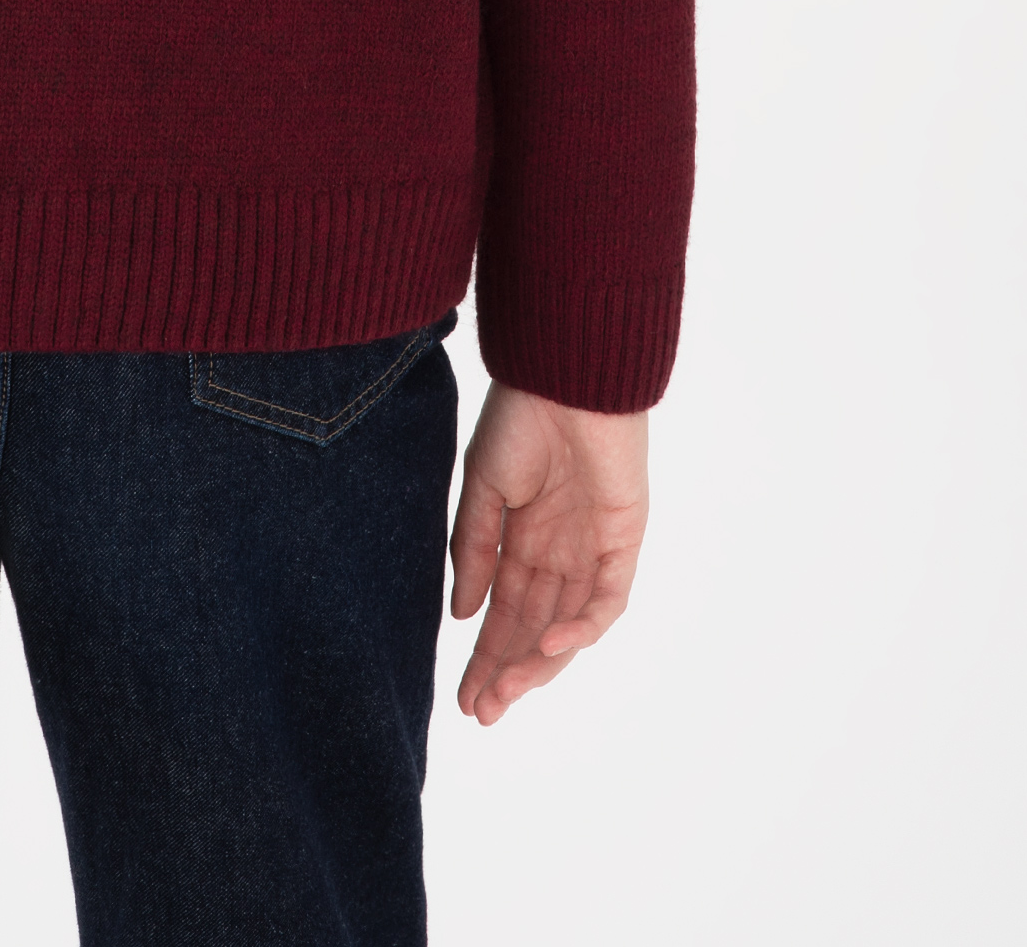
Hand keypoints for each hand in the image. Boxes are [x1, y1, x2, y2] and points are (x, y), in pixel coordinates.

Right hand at [449, 382, 647, 724]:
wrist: (565, 374)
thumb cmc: (520, 418)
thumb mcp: (483, 487)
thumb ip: (473, 550)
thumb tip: (462, 615)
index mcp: (524, 536)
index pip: (505, 610)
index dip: (485, 653)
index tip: (463, 696)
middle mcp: (560, 551)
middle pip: (535, 627)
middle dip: (508, 671)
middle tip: (482, 712)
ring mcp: (593, 549)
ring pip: (568, 625)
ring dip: (539, 662)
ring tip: (505, 694)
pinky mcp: (624, 541)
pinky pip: (607, 599)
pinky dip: (582, 625)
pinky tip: (551, 642)